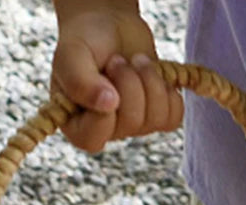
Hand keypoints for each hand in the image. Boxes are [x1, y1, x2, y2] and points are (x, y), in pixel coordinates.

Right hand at [51, 1, 183, 152]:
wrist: (111, 25)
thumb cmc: (86, 41)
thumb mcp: (71, 55)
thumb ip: (80, 82)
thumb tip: (110, 104)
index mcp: (76, 125)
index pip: (92, 139)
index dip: (104, 111)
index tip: (104, 75)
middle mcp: (106, 132)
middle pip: (131, 123)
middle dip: (130, 82)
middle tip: (117, 60)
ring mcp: (134, 127)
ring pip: (155, 118)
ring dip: (149, 79)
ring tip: (135, 61)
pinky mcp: (158, 116)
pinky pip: (174, 117)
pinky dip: (168, 90)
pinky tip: (153, 74)